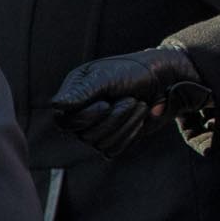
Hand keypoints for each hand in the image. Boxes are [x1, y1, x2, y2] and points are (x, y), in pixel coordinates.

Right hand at [51, 46, 212, 157]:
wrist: (164, 78)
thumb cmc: (134, 71)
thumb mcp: (107, 77)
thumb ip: (83, 92)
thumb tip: (55, 105)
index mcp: (74, 95)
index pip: (63, 122)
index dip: (85, 117)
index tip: (106, 103)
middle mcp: (82, 114)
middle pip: (84, 136)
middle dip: (114, 118)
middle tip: (131, 99)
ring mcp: (97, 129)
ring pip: (101, 144)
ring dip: (126, 124)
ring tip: (138, 104)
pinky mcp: (114, 138)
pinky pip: (114, 149)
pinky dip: (130, 133)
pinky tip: (140, 117)